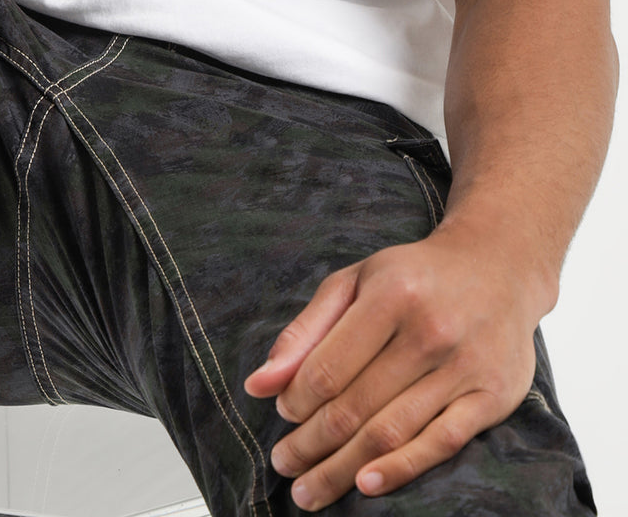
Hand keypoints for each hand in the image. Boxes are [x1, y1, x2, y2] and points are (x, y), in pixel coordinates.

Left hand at [242, 224, 546, 509]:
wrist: (497, 266)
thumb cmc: (413, 276)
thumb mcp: (354, 282)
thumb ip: (306, 331)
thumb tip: (258, 385)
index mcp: (391, 296)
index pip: (329, 366)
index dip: (297, 399)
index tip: (281, 414)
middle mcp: (429, 331)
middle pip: (356, 406)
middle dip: (310, 443)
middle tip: (283, 464)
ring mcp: (464, 367)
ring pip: (392, 431)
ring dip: (342, 468)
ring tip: (309, 491)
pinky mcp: (493, 397)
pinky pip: (440, 443)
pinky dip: (400, 469)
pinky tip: (365, 486)